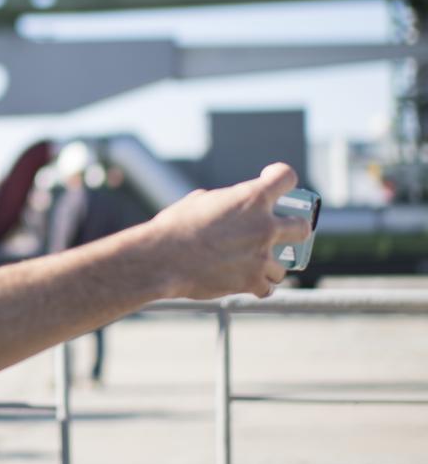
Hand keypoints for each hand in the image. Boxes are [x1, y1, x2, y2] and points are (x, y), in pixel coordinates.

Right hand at [148, 163, 313, 299]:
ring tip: (250, 265)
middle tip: (279, 233)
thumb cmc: (174, 227)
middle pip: (302, 227)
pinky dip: (256, 285)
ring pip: (282, 265)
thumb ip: (224, 203)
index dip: (280, 176)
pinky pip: (267, 287)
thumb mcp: (199, 202)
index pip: (285, 177)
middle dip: (294, 230)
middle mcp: (264, 226)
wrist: (161, 259)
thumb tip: (227, 208)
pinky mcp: (253, 281)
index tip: (272, 180)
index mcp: (251, 198)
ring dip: (268, 265)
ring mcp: (261, 256)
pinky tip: (244, 281)